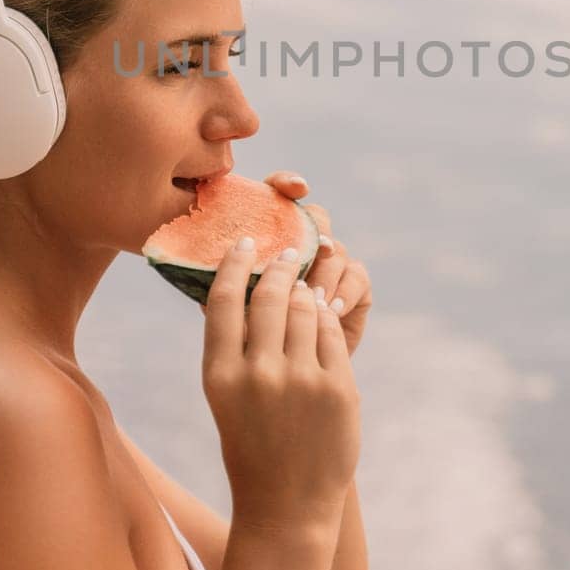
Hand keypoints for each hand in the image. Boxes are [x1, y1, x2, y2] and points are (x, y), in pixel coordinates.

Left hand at [194, 171, 372, 358]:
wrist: (285, 386)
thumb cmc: (249, 348)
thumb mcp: (228, 318)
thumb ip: (225, 293)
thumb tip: (212, 272)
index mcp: (268, 241)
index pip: (278, 197)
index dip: (286, 183)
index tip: (296, 187)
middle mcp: (301, 247)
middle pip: (314, 217)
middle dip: (314, 227)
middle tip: (308, 249)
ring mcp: (329, 265)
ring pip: (334, 248)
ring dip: (323, 270)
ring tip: (311, 296)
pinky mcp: (353, 288)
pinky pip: (357, 276)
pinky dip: (344, 291)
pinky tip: (329, 310)